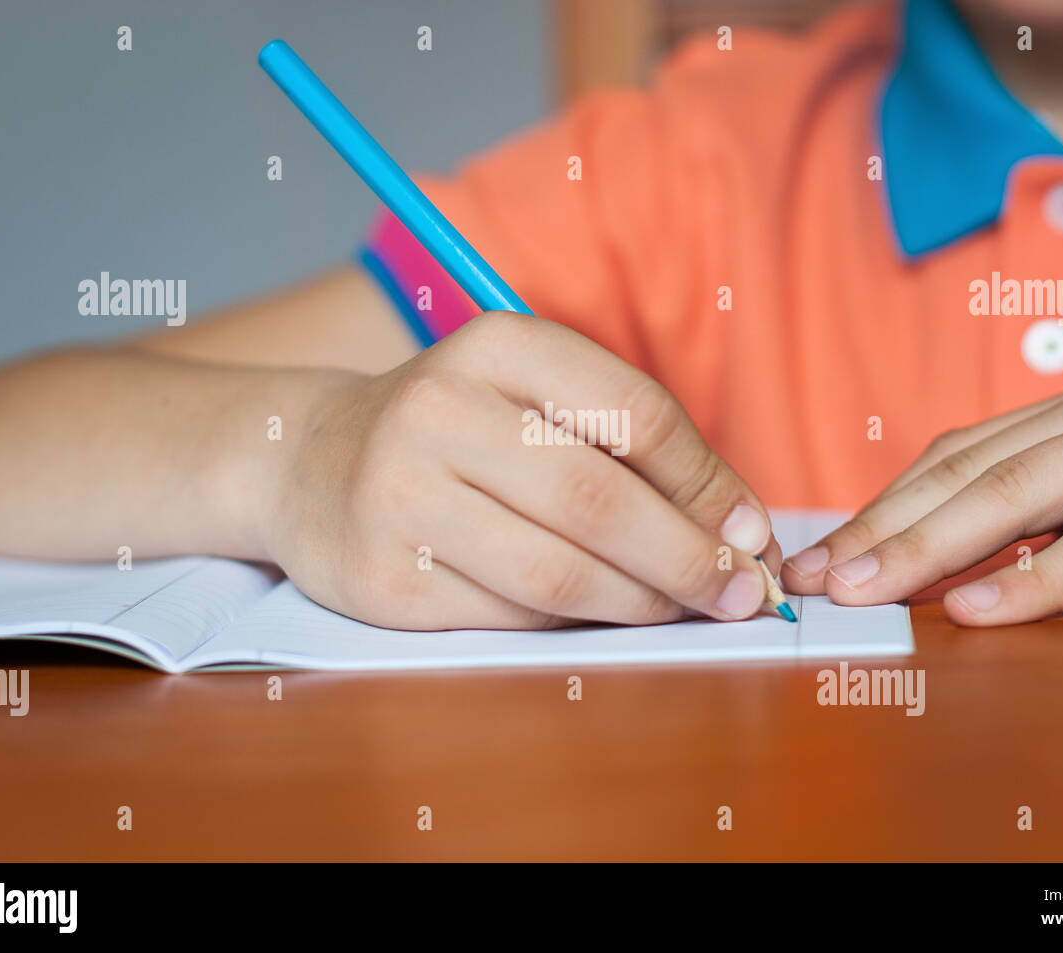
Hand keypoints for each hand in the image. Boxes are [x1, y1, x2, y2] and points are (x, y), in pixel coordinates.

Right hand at [265, 311, 781, 629]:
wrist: (310, 463)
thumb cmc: (456, 431)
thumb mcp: (534, 396)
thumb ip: (631, 445)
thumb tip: (739, 528)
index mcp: (495, 346)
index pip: (636, 415)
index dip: (708, 484)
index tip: (752, 532)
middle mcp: (438, 412)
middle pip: (600, 502)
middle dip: (690, 560)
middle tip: (742, 594)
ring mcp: (400, 499)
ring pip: (559, 576)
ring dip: (643, 604)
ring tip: (683, 609)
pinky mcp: (383, 580)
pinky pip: (512, 619)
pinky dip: (574, 626)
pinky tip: (598, 615)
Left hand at [780, 374, 1062, 624]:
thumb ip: (1047, 506)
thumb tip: (951, 567)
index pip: (947, 458)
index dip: (875, 506)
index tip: (816, 556)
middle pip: (959, 475)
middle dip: (876, 531)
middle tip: (812, 581)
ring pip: (1010, 497)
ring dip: (923, 548)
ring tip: (862, 590)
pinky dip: (1039, 580)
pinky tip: (980, 611)